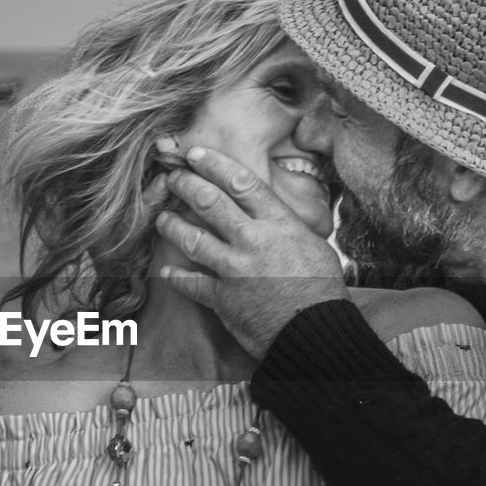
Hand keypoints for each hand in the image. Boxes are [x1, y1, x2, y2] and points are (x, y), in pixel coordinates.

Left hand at [154, 146, 347, 358]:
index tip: (195, 154)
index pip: (241, 182)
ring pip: (192, 239)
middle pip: (209, 202)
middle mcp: (252, 240)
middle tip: (172, 177)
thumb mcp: (314, 245)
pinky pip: (190, 283)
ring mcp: (234, 269)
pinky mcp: (223, 298)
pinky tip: (166, 270)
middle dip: (185, 185)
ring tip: (163, 218)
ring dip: (172, 226)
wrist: (315, 331)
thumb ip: (288, 227)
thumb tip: (277, 214)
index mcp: (278, 223)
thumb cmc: (323, 290)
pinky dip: (176, 276)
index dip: (214, 164)